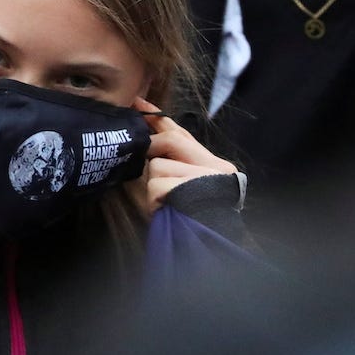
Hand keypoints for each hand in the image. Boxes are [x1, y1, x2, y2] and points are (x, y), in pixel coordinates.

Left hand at [129, 98, 239, 217]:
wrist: (212, 251)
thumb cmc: (190, 223)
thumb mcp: (179, 190)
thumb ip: (169, 165)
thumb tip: (143, 142)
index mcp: (214, 165)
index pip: (182, 132)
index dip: (157, 117)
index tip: (138, 103)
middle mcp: (215, 166)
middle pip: (170, 142)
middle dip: (153, 153)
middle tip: (152, 171)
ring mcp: (206, 177)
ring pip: (158, 167)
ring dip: (155, 189)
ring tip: (168, 205)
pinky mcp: (193, 190)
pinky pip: (157, 186)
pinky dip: (155, 201)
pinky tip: (166, 211)